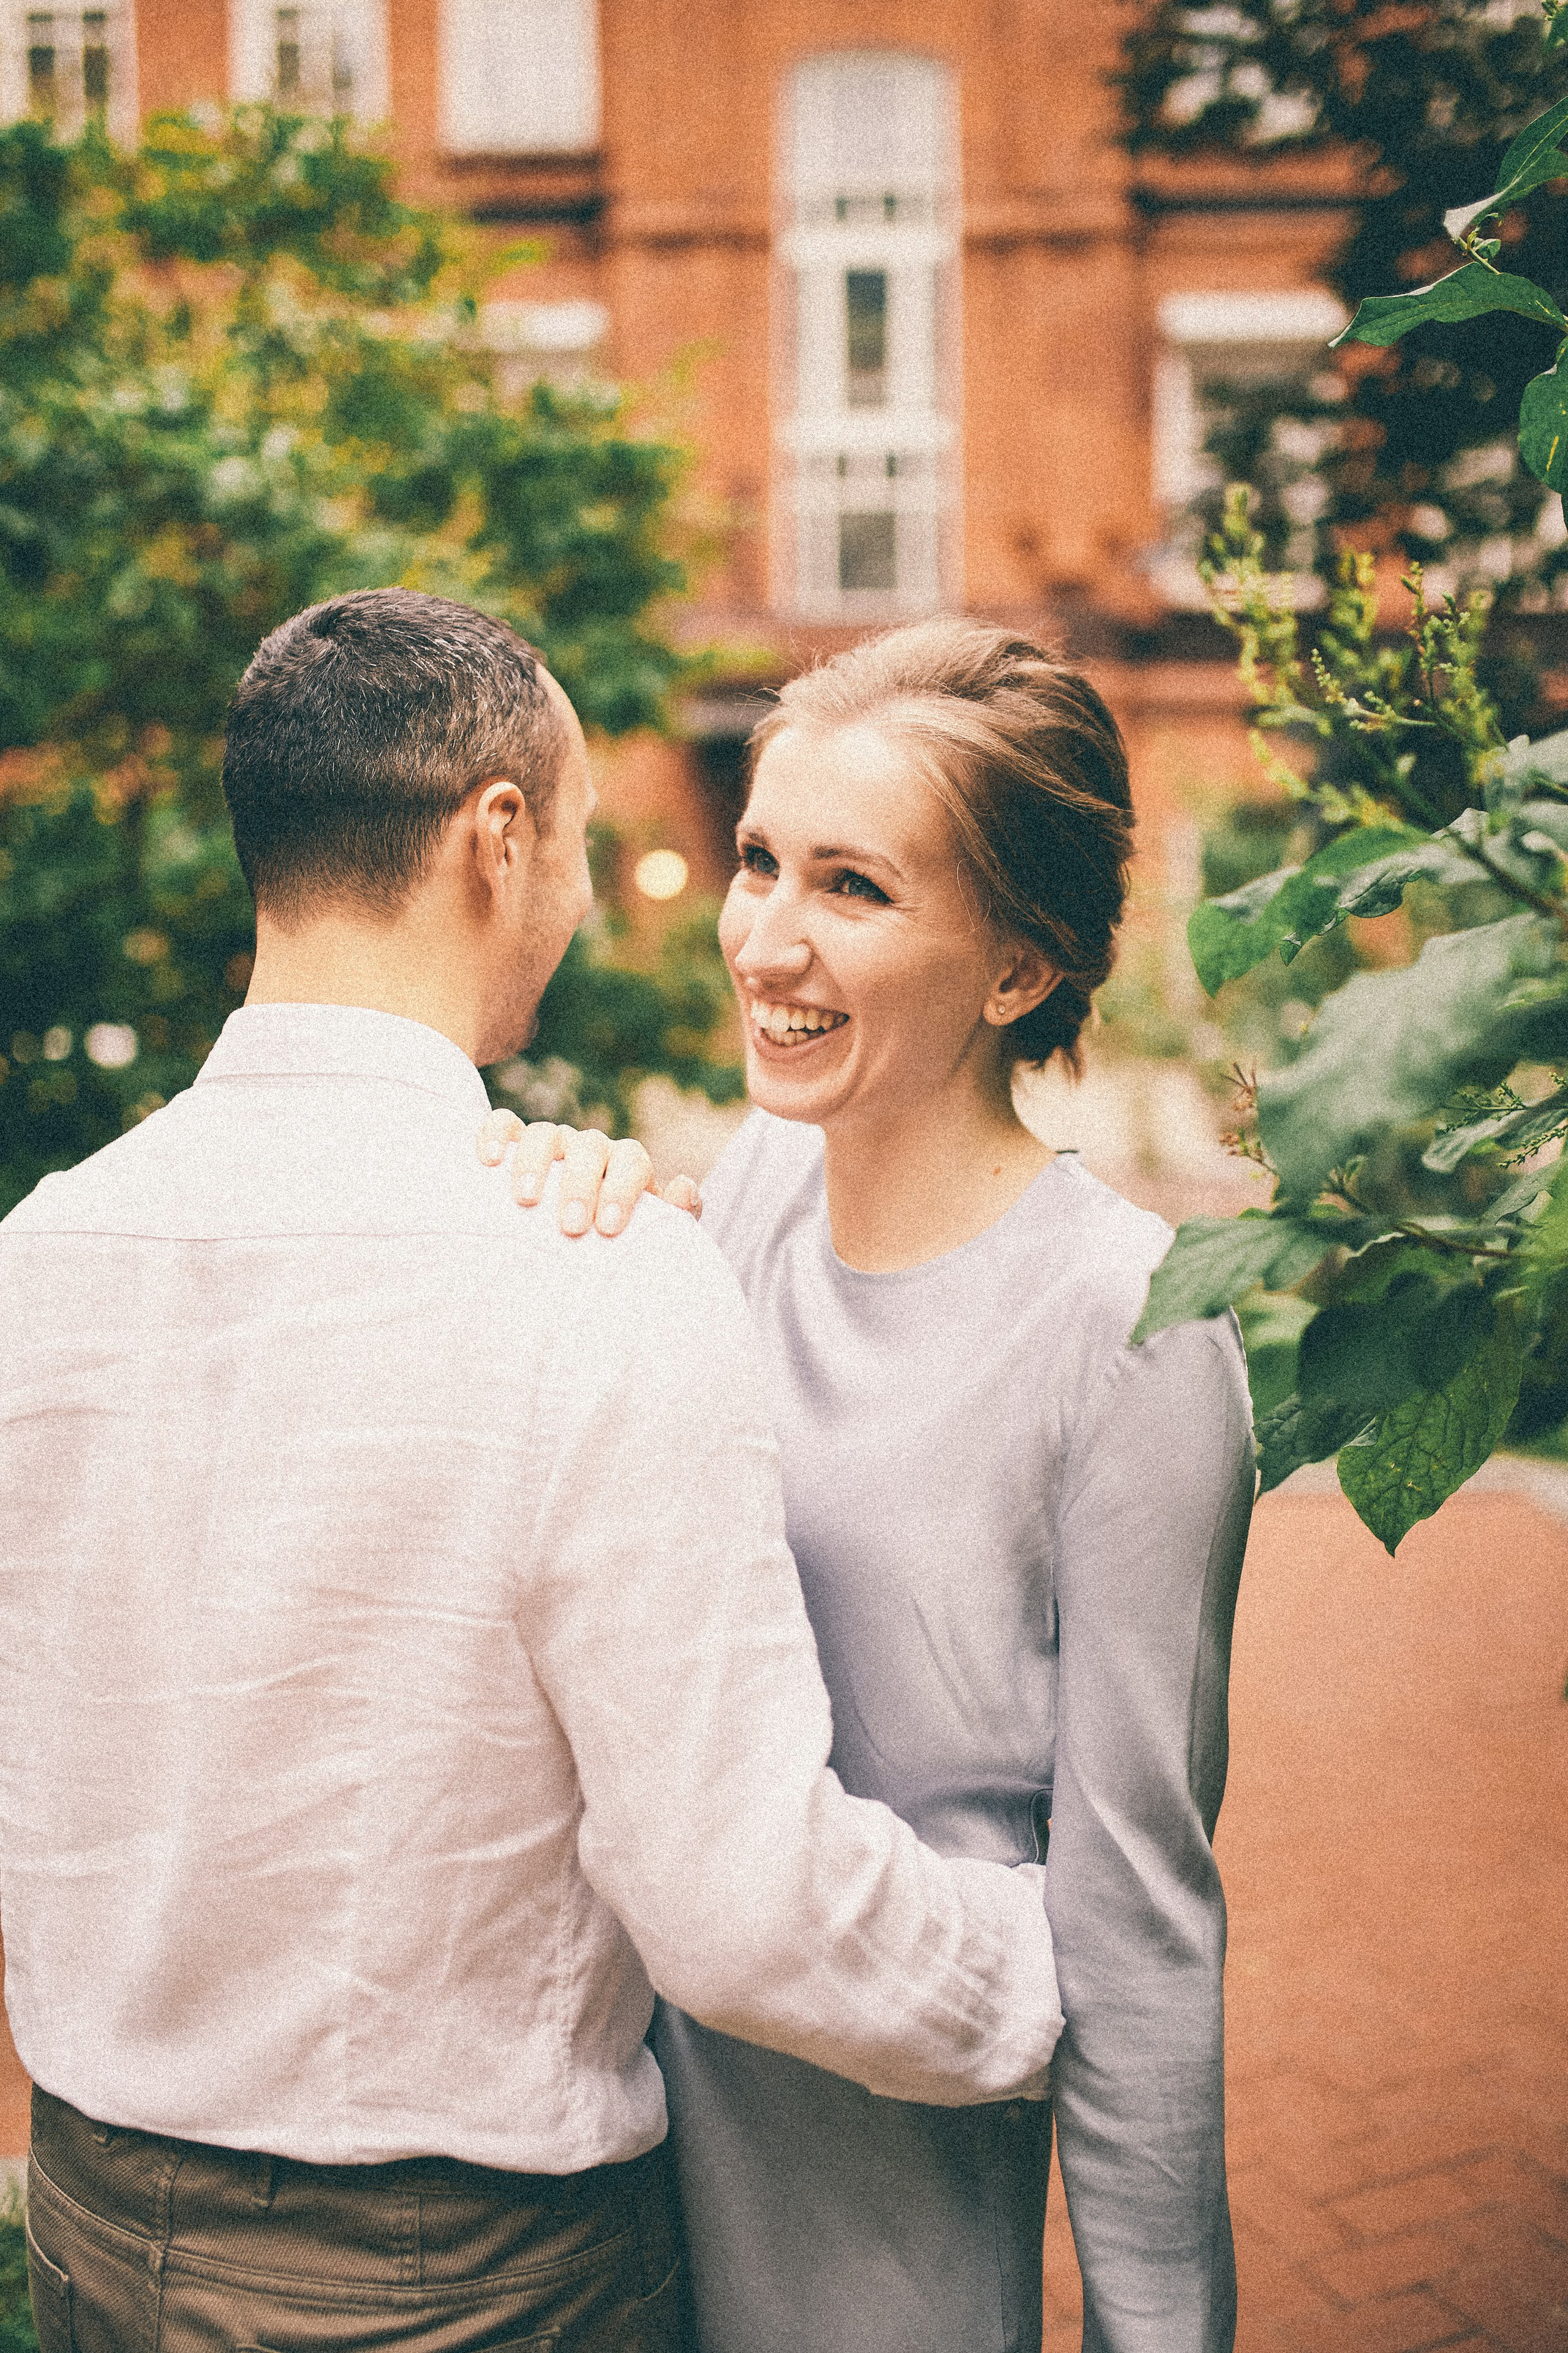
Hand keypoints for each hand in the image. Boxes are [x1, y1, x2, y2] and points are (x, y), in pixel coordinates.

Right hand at [477, 1112, 701, 1236]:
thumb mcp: (645, 1237)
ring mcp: (552, 1143)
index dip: (623, 1190)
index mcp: (625, 1165)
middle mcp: (590, 1149)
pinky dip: (495, 1133)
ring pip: (546, 1133)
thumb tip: (683, 1187)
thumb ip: (673, 1217)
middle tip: (573, 1226)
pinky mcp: (512, 1143)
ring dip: (536, 1161)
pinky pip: (503, 1123)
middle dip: (581, 1185)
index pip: (632, 1161)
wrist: (569, 1248)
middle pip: (590, 1147)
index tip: (609, 1227)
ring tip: (526, 1199)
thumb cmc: (610, 1244)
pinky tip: (488, 1160)